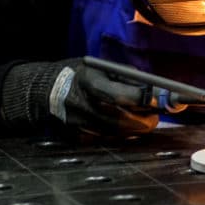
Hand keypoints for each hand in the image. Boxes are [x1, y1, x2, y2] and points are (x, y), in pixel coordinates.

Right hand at [1, 59, 158, 134]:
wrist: (46, 91)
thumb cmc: (80, 74)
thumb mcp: (102, 66)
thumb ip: (127, 77)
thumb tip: (154, 89)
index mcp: (90, 81)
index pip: (121, 95)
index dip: (144, 100)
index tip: (159, 100)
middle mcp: (84, 105)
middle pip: (123, 120)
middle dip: (145, 119)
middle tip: (154, 115)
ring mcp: (79, 124)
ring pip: (118, 132)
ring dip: (135, 127)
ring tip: (141, 117)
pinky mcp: (78, 136)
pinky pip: (108, 137)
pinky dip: (120, 132)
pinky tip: (121, 122)